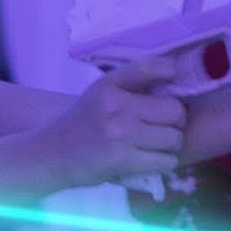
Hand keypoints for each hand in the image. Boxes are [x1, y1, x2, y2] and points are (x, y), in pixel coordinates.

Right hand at [40, 57, 185, 187]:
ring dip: (172, 145)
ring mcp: (121, 134)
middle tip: (165, 126)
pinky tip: (152, 160)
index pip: (148, 67)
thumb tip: (177, 79)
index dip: (169, 70)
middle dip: (176, 121)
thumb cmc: (83, 122)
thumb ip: (133, 85)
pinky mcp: (122, 160)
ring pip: (173, 138)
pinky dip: (164, 162)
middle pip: (174, 110)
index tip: (174, 77)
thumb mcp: (101, 92)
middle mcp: (117, 106)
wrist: (52, 154)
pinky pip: (164, 161)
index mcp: (110, 85)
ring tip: (158, 145)